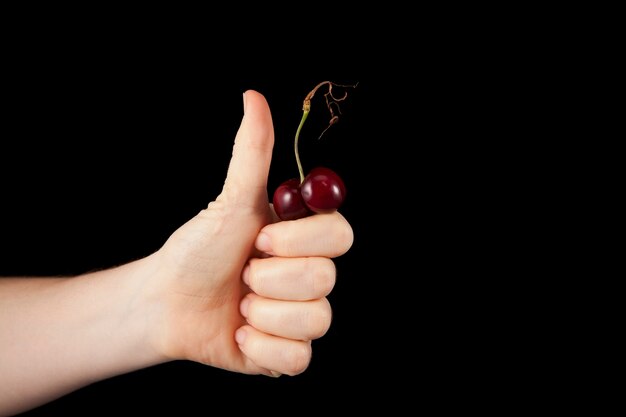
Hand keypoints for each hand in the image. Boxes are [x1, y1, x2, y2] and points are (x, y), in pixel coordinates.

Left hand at [143, 91, 352, 375]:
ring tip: (238, 305)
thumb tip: (254, 97)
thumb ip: (252, 152)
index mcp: (304, 240)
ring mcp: (301, 316)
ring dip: (262, 314)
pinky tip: (240, 334)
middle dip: (269, 278)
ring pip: (315, 320)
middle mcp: (310, 276)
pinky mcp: (287, 354)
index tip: (260, 239)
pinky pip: (297, 358)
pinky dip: (261, 347)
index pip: (340, 236)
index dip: (300, 241)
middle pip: (325, 280)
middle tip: (242, 274)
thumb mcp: (230, 201)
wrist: (165, 302)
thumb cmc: (198, 248)